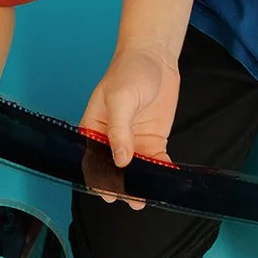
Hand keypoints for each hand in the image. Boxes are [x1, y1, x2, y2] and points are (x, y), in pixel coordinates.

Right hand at [80, 44, 180, 207]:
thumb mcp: (120, 99)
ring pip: (135, 170)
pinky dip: (160, 173)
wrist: (155, 57)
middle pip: (114, 170)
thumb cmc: (129, 72)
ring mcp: (133, 142)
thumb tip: (121, 161)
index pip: (93, 161)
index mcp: (93, 131)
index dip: (99, 179)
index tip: (109, 194)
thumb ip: (119, 131)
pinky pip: (156, 162)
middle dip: (121, 186)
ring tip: (144, 200)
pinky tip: (164, 182)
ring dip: (141, 184)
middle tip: (131, 200)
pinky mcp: (152, 141)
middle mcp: (111, 141)